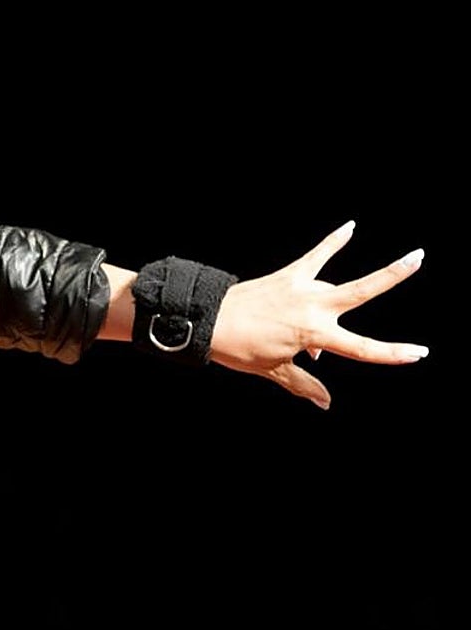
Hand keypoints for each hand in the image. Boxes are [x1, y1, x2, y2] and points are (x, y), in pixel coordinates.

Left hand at [208, 220, 426, 409]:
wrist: (209, 319)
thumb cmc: (239, 348)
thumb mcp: (273, 370)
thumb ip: (304, 384)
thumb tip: (326, 403)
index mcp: (313, 334)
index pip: (362, 348)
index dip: (392, 353)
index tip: (420, 352)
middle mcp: (313, 307)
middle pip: (362, 290)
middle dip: (394, 275)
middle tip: (420, 258)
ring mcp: (301, 288)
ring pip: (342, 278)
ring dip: (372, 273)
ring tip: (409, 260)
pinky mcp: (288, 275)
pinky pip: (315, 256)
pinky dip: (332, 242)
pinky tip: (350, 227)